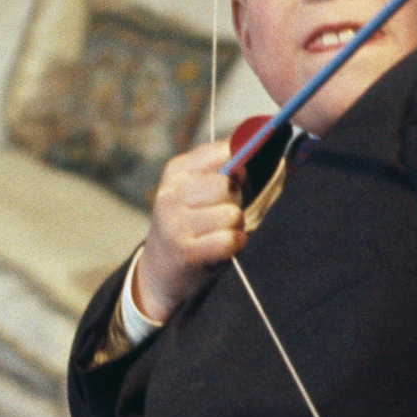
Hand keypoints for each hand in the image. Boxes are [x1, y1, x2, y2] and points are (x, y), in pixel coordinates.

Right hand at [134, 140, 246, 322]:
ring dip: (236, 226)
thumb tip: (257, 147)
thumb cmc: (192, 221)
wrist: (160, 270)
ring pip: (232, 214)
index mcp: (177, 170)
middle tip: (223, 214)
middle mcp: (171, 193)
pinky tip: (224, 247)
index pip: (224, 151)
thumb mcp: (196, 188)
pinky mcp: (185, 252)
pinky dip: (235, 244)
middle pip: (229, 186)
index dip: (241, 165)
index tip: (239, 178)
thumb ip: (223, 166)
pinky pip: (229, 240)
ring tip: (220, 232)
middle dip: (237, 201)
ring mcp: (175, 223)